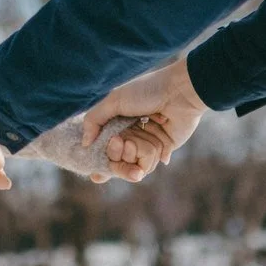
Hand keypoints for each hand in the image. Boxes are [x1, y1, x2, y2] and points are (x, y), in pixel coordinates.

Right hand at [82, 59, 205, 182]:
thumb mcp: (114, 100)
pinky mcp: (163, 148)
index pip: (103, 146)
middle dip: (116, 159)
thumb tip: (85, 143)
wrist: (180, 92)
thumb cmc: (147, 91)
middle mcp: (131, 133)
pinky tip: (154, 148)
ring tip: (136, 142)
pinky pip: (150, 165)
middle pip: (117, 160)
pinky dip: (150, 159)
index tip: (95, 174)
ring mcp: (147, 142)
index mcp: (117, 121)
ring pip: (133, 165)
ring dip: (135, 155)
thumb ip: (94, 120)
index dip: (98, 160)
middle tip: (119, 146)